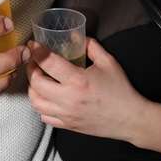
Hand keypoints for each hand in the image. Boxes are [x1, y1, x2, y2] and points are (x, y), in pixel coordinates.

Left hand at [26, 37, 147, 142]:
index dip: (37, 51)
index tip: (34, 45)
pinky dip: (41, 105)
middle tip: (35, 61)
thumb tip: (76, 35)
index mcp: (78, 80)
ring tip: (39, 79)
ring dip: (33, 88)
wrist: (130, 119)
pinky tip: (47, 97)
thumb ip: (90, 45)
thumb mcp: (108, 62)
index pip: (48, 63)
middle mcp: (68, 99)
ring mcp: (66, 114)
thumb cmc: (120, 89)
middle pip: (36, 83)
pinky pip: (44, 116)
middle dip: (31, 69)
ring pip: (35, 102)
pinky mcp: (68, 125)